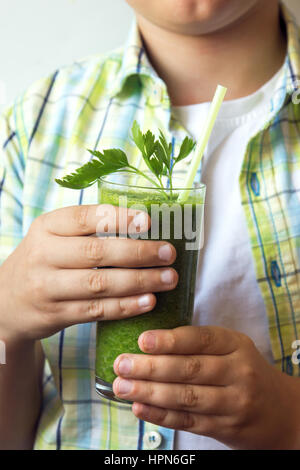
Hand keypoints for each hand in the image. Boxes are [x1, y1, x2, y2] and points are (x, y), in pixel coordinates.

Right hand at [0, 204, 176, 342]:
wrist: (4, 301)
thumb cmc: (42, 261)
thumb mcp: (52, 237)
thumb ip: (86, 229)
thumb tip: (142, 222)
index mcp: (46, 227)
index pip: (86, 217)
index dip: (119, 218)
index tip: (149, 221)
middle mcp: (44, 254)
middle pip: (97, 252)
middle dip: (139, 253)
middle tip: (169, 253)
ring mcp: (47, 287)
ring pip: (99, 284)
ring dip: (139, 281)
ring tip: (168, 278)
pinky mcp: (55, 315)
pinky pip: (96, 310)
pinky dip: (125, 306)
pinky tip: (149, 301)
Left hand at [113, 326, 299, 448]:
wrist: (280, 411)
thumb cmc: (245, 371)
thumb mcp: (232, 348)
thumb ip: (199, 344)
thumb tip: (149, 343)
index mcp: (236, 345)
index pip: (201, 340)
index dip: (170, 340)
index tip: (142, 341)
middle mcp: (237, 372)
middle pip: (189, 369)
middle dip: (150, 367)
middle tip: (121, 364)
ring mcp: (233, 403)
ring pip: (186, 397)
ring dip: (149, 392)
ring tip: (122, 386)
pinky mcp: (225, 428)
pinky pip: (188, 421)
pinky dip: (161, 415)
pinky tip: (140, 407)